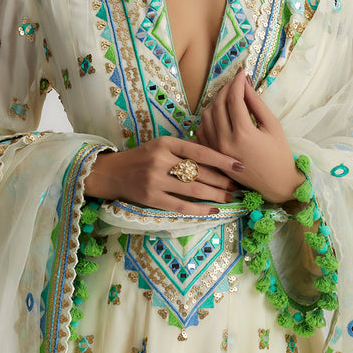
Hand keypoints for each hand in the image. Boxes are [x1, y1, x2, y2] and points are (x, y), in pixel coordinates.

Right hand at [84, 136, 240, 215]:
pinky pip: (180, 206)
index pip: (200, 151)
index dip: (222, 159)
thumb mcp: (161, 146)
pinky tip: (212, 210)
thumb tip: (216, 157)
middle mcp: (161, 160)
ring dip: (215, 195)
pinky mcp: (151, 198)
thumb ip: (184, 150)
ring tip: (229, 198)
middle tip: (237, 186)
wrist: (112, 172)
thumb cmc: (143, 158)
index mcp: (166, 143)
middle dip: (222, 180)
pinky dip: (199, 209)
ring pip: (193, 189)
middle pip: (199, 171)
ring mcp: (155, 180)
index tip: (239, 165)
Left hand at [196, 69, 304, 202]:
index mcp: (243, 134)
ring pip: (206, 116)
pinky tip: (221, 114)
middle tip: (236, 82)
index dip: (237, 82)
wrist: (276, 185)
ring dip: (216, 102)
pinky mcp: (212, 155)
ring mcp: (216, 150)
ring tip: (230, 98)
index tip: (242, 72)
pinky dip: (209, 118)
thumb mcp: (272, 126)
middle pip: (218, 105)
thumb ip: (256, 103)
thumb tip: (245, 83)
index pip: (234, 99)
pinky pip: (203, 130)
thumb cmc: (279, 154)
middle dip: (226, 89)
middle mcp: (225, 142)